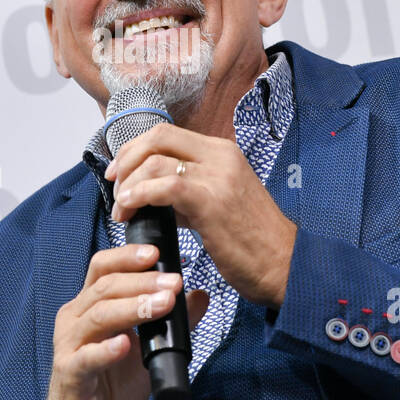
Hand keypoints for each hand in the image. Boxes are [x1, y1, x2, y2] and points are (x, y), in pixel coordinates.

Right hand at [16, 242, 208, 399]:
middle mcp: (75, 319)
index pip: (103, 268)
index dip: (127, 256)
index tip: (157, 252)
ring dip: (133, 306)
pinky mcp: (69, 373)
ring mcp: (69, 345)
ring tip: (162, 305)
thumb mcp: (148, 351)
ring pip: (98, 315)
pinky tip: (125, 344)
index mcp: (89, 307)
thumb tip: (200, 295)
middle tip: (174, 282)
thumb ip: (173, 323)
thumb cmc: (109, 387)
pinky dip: (107, 348)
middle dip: (142, 281)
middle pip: (105, 286)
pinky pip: (86, 357)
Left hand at [106, 124, 297, 307]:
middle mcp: (220, 156)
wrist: (285, 265)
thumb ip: (186, 193)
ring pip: (155, 160)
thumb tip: (151, 194)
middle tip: (114, 184)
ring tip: (122, 209)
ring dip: (128, 184)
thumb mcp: (219, 204)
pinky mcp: (211, 201)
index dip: (135, 149)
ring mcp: (217, 175)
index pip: (167, 134)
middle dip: (126, 158)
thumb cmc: (253, 241)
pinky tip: (130, 212)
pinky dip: (138, 196)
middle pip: (158, 136)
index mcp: (222, 152)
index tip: (119, 172)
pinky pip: (163, 187)